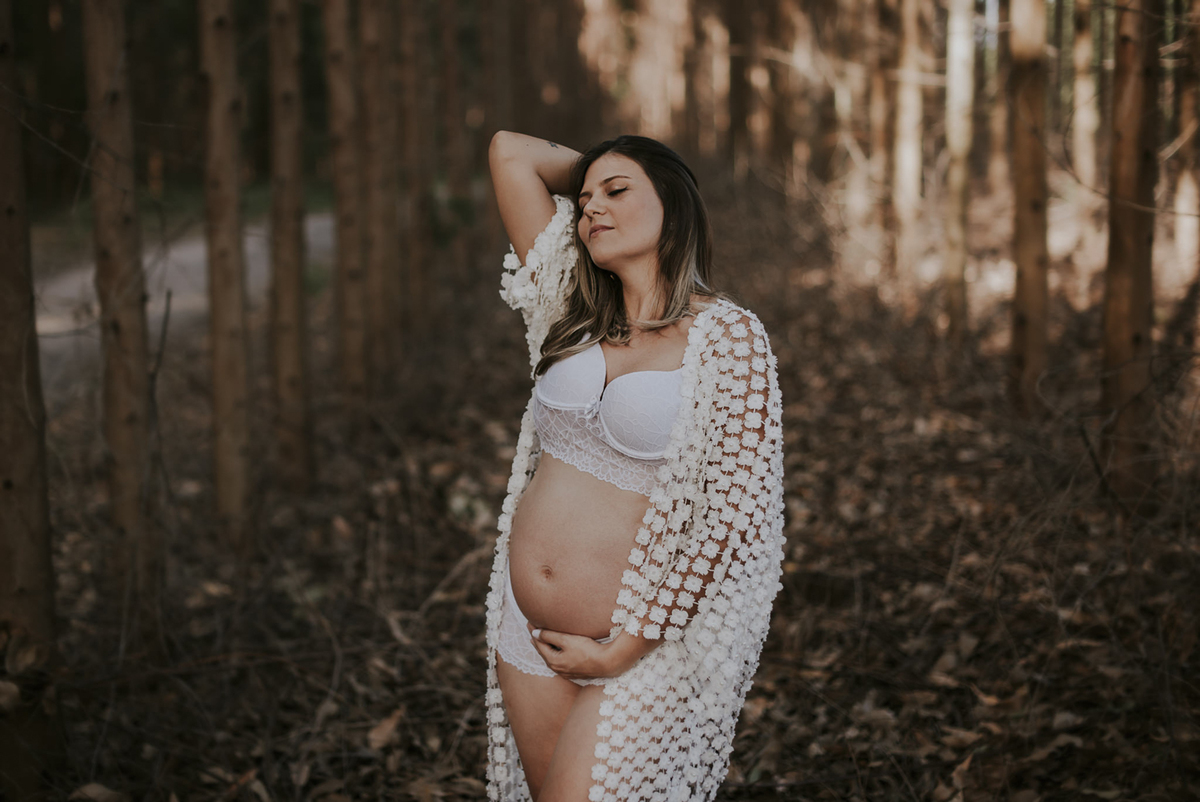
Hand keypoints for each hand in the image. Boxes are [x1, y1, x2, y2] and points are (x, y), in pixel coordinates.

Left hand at [528, 624, 658, 681]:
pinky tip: (557, 651)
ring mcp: (566, 672)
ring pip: (552, 658)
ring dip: (546, 648)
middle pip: (544, 653)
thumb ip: (549, 636)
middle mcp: (558, 669)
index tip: (530, 623)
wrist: (607, 663)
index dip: (534, 633)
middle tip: (532, 630)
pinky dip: (555, 653)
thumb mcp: (566, 640)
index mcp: (553, 661)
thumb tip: (534, 633)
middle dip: (538, 641)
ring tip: (542, 640)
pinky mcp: (575, 671)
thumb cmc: (587, 650)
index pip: (539, 644)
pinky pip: (560, 661)